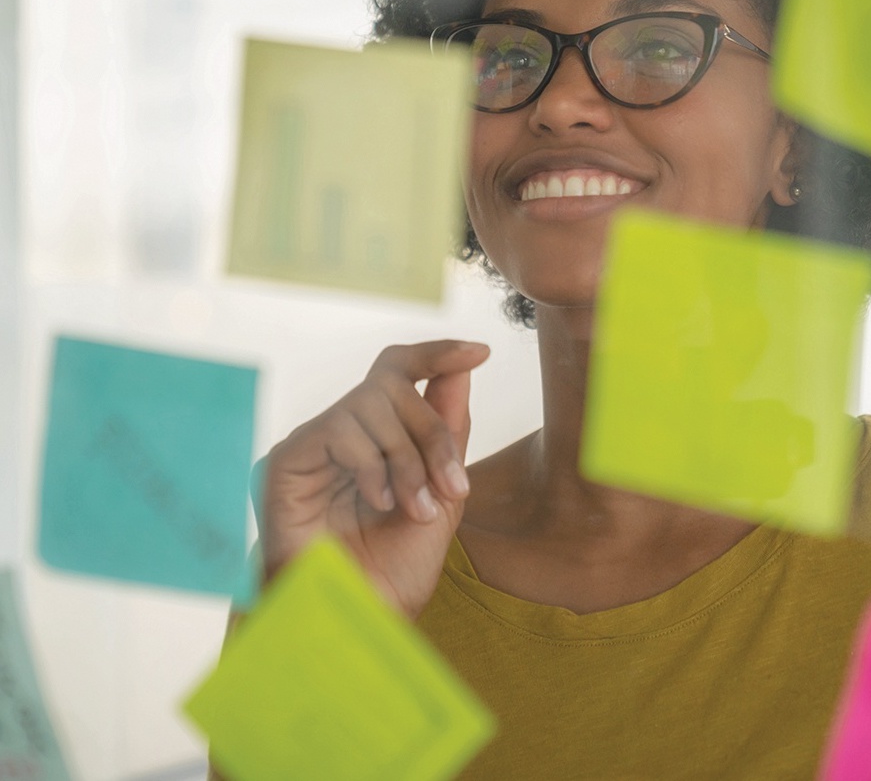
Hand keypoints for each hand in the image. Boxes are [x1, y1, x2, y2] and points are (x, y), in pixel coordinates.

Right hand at [261, 339, 489, 619]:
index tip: (481, 351)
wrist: (356, 623)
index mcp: (377, 437)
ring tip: (414, 508)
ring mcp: (312, 444)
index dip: (437, 353)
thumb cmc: (393, 569)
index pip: (400, 371)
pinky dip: (372, 464)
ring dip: (407, 456)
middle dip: (433, 431)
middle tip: (451, 488)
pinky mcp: (285, 460)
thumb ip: (449, 430)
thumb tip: (462, 365)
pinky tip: (379, 502)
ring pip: (370, 402)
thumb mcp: (442, 495)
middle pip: (393, 383)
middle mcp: (342, 433)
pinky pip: (339, 428)